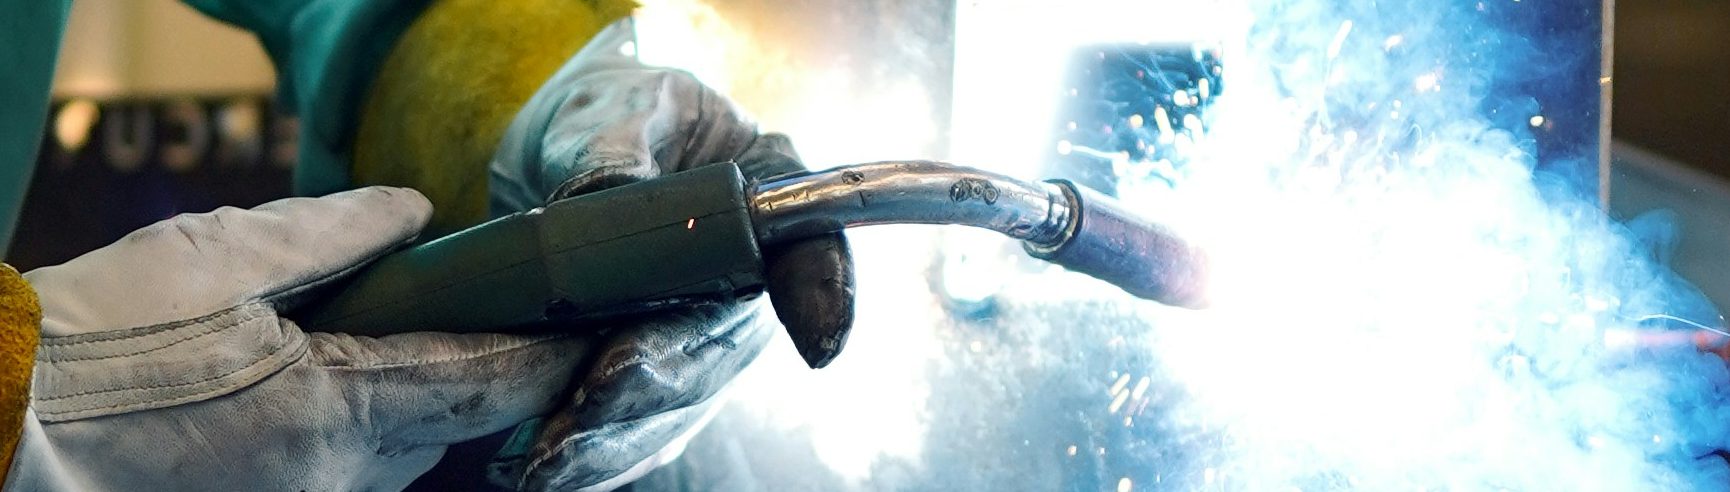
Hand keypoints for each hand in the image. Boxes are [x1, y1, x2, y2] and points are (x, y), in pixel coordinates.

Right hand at [10, 187, 618, 490]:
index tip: (586, 333)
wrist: (1, 428)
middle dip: (469, 376)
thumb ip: (334, 236)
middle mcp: (336, 482)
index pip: (485, 384)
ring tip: (372, 350)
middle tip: (469, 320)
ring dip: (407, 408)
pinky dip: (356, 435)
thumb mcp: (219, 258)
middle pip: (450, 426)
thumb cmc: (98, 343)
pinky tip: (311, 395)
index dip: (546, 357)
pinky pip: (346, 477)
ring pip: (397, 457)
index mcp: (337, 412)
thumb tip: (414, 216)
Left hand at [481, 18, 855, 489]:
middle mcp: (747, 280)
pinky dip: (591, 454)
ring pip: (678, 400)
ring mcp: (703, 335)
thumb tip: (603, 198)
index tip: (817, 345)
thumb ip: (616, 146)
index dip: (824, 298)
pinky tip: (546, 468)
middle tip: (599, 393)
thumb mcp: (617, 105)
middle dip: (664, 376)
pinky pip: (634, 428)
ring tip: (550, 455)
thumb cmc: (612, 111)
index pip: (814, 250)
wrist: (568, 148)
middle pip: (725, 343)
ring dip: (615, 433)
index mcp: (766, 195)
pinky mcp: (653, 377)